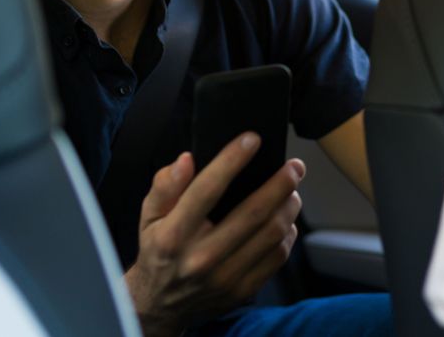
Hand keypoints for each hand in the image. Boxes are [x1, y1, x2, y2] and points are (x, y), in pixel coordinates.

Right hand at [124, 133, 304, 336]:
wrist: (159, 304)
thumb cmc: (158, 251)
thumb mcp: (149, 216)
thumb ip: (165, 186)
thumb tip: (186, 160)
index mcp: (174, 235)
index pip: (206, 190)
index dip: (232, 160)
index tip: (252, 139)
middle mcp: (200, 257)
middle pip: (253, 213)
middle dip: (281, 183)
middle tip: (294, 166)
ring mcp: (224, 277)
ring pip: (272, 234)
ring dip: (289, 206)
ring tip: (291, 190)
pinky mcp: (242, 290)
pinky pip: (277, 257)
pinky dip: (287, 233)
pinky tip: (284, 219)